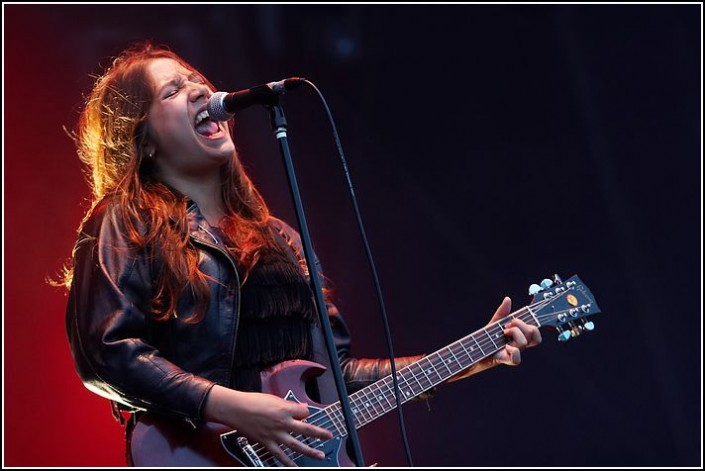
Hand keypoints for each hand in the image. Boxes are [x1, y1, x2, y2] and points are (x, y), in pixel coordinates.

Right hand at [204, 386, 332, 465]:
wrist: (236, 409)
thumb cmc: (253, 401)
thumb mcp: (274, 398)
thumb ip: (289, 405)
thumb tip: (301, 408)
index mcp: (285, 409)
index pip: (304, 412)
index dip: (306, 412)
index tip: (305, 413)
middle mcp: (282, 423)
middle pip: (306, 429)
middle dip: (319, 433)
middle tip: (329, 436)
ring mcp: (275, 435)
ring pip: (296, 445)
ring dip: (310, 451)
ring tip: (320, 455)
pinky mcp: (267, 443)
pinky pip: (280, 455)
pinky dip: (288, 463)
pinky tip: (295, 468)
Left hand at [448, 296, 541, 381]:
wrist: (471, 352)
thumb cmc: (483, 339)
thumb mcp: (493, 324)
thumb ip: (502, 313)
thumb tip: (508, 299)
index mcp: (517, 337)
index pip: (535, 333)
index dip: (532, 324)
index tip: (515, 320)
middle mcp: (517, 346)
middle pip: (534, 336)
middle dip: (521, 325)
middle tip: (506, 326)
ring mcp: (511, 353)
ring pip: (525, 343)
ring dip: (514, 333)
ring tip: (502, 333)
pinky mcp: (504, 360)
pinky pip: (517, 359)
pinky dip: (512, 350)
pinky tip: (504, 347)